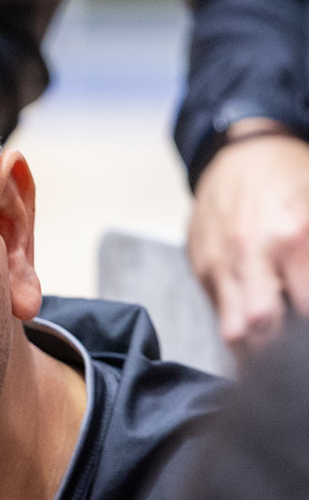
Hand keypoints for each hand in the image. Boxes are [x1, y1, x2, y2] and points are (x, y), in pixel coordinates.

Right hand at [188, 125, 308, 353]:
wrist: (239, 153)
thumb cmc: (289, 177)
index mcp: (291, 237)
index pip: (304, 309)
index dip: (305, 331)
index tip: (306, 328)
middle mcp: (249, 255)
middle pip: (259, 328)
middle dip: (279, 346)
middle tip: (292, 344)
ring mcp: (218, 264)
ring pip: (232, 332)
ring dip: (256, 344)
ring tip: (275, 342)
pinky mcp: (200, 268)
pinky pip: (219, 312)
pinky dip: (239, 323)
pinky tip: (258, 312)